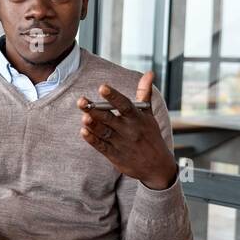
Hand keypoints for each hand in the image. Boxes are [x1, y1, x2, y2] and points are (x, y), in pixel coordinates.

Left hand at [77, 71, 177, 189]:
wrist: (158, 166)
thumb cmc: (150, 136)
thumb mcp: (149, 115)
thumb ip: (144, 93)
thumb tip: (149, 73)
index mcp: (137, 118)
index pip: (124, 105)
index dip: (113, 96)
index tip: (102, 87)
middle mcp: (129, 130)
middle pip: (110, 118)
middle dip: (95, 110)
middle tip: (81, 101)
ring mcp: (121, 143)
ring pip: (104, 132)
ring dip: (93, 125)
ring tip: (84, 117)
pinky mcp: (115, 156)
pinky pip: (102, 147)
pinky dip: (93, 140)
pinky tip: (84, 132)